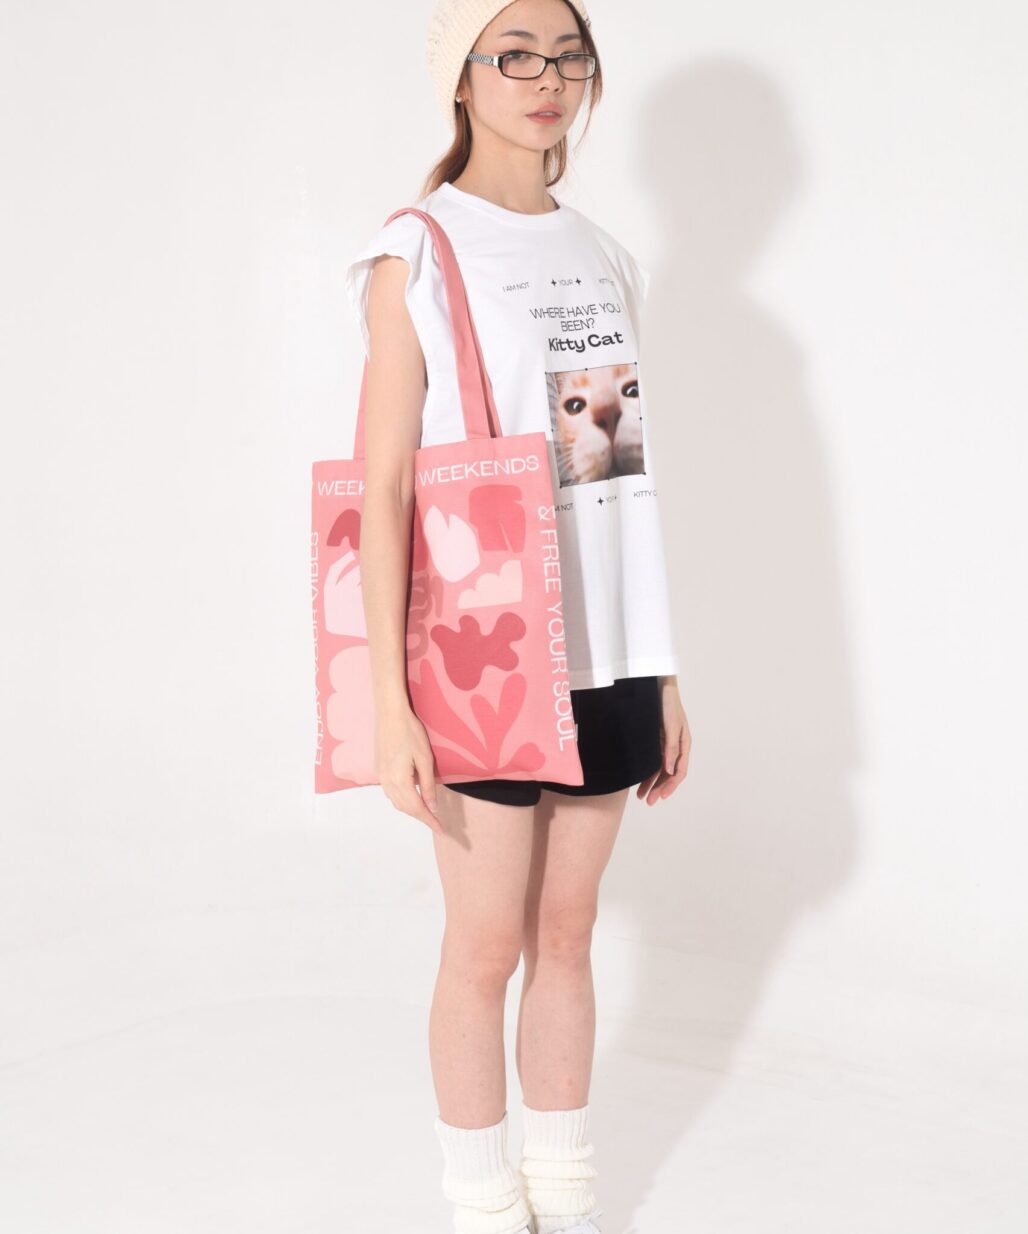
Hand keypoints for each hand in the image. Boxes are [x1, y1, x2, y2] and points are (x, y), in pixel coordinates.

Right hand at [374, 704, 444, 832]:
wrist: (389, 715)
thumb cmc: (411, 733)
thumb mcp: (425, 759)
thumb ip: (427, 785)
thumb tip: (432, 806)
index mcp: (399, 780)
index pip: (417, 807)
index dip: (429, 820)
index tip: (440, 829)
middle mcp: (386, 782)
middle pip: (405, 808)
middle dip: (421, 817)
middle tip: (436, 822)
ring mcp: (380, 776)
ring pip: (396, 802)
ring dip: (411, 810)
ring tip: (426, 812)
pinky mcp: (378, 770)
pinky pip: (390, 793)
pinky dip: (402, 800)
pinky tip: (411, 797)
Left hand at [636, 677, 690, 805]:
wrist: (656, 684)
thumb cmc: (667, 703)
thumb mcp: (670, 726)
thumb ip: (671, 748)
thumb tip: (669, 771)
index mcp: (684, 744)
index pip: (679, 771)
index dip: (670, 786)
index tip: (660, 797)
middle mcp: (675, 746)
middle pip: (668, 773)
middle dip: (658, 788)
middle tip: (648, 801)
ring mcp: (664, 743)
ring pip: (659, 768)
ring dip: (651, 782)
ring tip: (640, 796)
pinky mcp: (654, 739)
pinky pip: (651, 759)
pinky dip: (646, 770)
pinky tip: (639, 779)